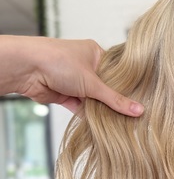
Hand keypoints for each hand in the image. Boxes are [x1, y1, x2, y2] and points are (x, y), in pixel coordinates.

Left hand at [1, 36, 143, 115]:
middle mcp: (86, 66)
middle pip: (106, 87)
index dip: (128, 86)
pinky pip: (82, 107)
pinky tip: (102, 125)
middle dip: (114, 101)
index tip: (141, 100)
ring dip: (101, 110)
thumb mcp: (93, 82)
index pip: (118, 72)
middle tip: (133, 116)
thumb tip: (139, 110)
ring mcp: (75, 81)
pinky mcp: (65, 94)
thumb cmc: (60, 62)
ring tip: (121, 123)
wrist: (27, 68)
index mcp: (96, 53)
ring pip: (94, 99)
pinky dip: (89, 115)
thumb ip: (115, 99)